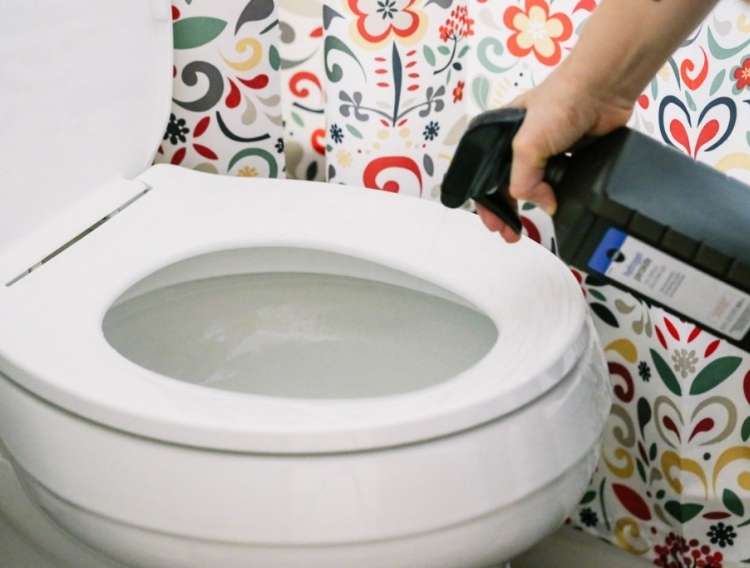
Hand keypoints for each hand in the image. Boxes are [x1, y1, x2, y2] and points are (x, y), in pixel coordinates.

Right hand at [477, 63, 633, 242]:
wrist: (603, 90)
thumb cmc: (558, 105)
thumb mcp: (527, 145)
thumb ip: (523, 181)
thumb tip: (543, 205)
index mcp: (501, 135)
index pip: (485, 174)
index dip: (486, 201)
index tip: (493, 224)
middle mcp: (521, 144)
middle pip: (508, 184)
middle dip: (507, 210)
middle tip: (510, 233)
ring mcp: (547, 151)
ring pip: (535, 186)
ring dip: (534, 206)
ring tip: (531, 225)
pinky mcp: (571, 157)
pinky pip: (560, 184)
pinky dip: (558, 196)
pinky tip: (557, 206)